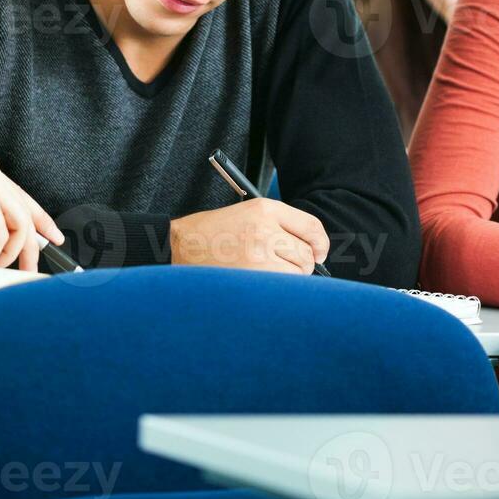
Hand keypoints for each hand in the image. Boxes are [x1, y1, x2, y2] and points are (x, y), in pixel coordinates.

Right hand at [169, 199, 330, 274]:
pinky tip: (258, 284)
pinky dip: (276, 290)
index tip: (319, 253)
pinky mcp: (252, 276)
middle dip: (301, 263)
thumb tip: (314, 252)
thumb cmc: (213, 234)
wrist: (179, 247)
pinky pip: (282, 288)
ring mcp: (259, 254)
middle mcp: (265, 229)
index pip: (311, 227)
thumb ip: (279, 226)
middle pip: (307, 254)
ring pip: (297, 273)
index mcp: (265, 209)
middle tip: (283, 266)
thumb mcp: (247, 215)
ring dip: (288, 278)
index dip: (320, 243)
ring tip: (264, 273)